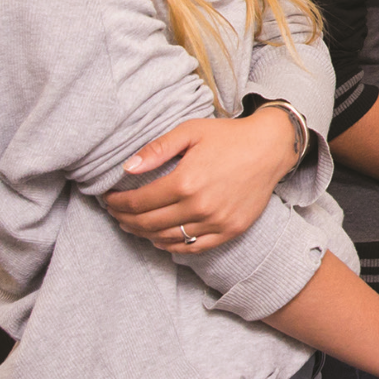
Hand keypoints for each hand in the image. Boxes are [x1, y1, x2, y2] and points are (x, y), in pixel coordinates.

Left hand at [105, 110, 299, 252]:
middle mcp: (200, 206)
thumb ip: (157, 149)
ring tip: (133, 226)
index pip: (139, 202)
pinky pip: (194, 248)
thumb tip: (127, 168)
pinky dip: (172, 247)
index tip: (108, 200)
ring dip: (145, 234)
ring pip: (168, 238)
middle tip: (116, 214)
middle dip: (126, 220)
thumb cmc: (228, 136)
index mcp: (185, 182)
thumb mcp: (190, 131)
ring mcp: (217, 221)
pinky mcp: (231, 230)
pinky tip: (161, 238)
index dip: (118, 203)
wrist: (270, 148)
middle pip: (149, 224)